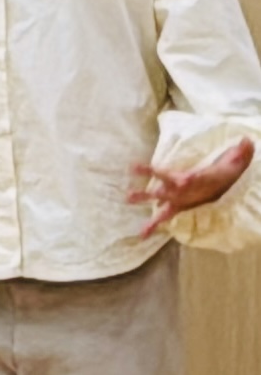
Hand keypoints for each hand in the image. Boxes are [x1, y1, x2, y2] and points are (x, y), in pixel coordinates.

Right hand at [130, 137, 255, 237]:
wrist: (222, 181)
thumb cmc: (225, 172)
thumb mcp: (234, 163)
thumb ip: (240, 152)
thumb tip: (247, 140)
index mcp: (188, 178)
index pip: (171, 174)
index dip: (161, 173)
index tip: (144, 169)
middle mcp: (178, 188)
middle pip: (160, 189)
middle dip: (146, 193)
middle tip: (128, 195)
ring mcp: (177, 198)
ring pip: (156, 200)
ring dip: (143, 199)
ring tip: (127, 200)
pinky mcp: (178, 207)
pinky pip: (163, 217)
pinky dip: (152, 226)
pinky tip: (142, 234)